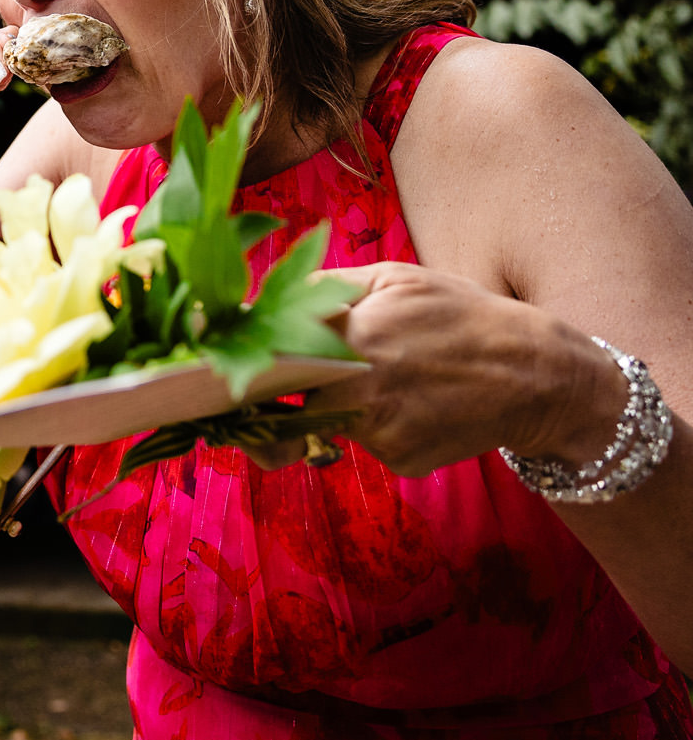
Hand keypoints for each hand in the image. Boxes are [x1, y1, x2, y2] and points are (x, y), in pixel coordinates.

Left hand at [248, 260, 627, 477]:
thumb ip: (324, 287)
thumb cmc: (459, 315)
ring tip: (371, 384)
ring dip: (322, 410)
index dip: (234, 363)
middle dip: (255, 404)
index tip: (203, 367)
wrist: (538, 375)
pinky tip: (409, 405)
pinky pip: (362, 443)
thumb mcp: (394, 279)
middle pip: (278, 404)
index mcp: (353, 334)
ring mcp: (381, 431)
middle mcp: (361, 387)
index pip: (268, 354)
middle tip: (236, 400)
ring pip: (321, 424)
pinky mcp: (401, 460)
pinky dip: (371, 427)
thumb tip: (260, 297)